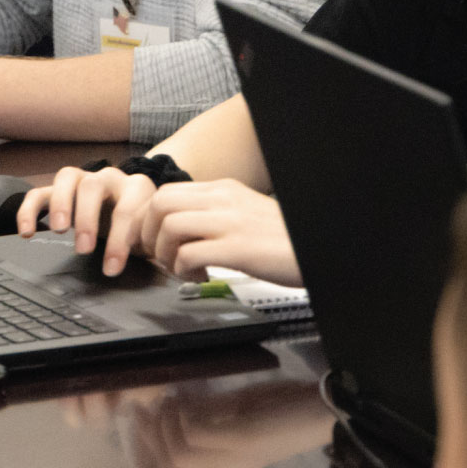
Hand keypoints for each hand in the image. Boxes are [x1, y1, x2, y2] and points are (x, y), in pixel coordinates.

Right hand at [18, 166, 156, 275]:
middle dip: (86, 218)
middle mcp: (108, 178)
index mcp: (136, 187)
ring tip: (58, 230)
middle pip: (92, 185)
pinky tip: (26, 232)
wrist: (139, 210)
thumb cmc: (144, 225)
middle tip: (84, 249)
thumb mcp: (151, 233)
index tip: (111, 268)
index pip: (126, 209)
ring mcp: (83, 180)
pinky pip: (39, 192)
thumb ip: (147, 241)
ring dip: (60, 204)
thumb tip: (143, 258)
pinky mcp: (61, 191)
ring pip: (66, 177)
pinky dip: (29, 210)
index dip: (118, 240)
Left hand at [141, 180, 300, 285]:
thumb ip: (215, 214)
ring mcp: (230, 223)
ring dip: (165, 254)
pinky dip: (184, 271)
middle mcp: (224, 200)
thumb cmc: (281, 238)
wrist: (316, 247)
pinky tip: (199, 278)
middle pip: (161, 203)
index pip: (167, 192)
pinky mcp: (237, 249)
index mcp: (224, 190)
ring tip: (180, 269)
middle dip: (149, 234)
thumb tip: (183, 228)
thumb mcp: (244, 213)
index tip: (156, 241)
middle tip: (160, 256)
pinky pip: (190, 255)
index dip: (151, 220)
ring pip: (170, 226)